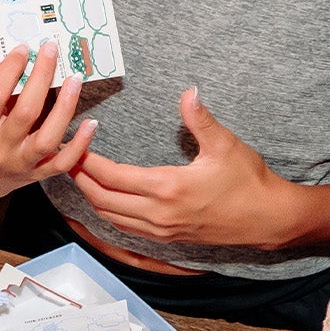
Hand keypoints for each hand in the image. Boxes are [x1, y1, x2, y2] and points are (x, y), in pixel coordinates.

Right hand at [0, 43, 95, 201]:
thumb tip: (11, 50)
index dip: (11, 69)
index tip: (23, 48)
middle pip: (26, 112)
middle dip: (41, 77)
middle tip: (51, 51)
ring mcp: (20, 164)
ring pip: (48, 138)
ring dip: (65, 108)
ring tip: (75, 80)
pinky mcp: (36, 174)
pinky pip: (63, 163)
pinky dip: (80, 145)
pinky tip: (90, 123)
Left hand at [73, 88, 307, 249]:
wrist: (264, 219)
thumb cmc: (248, 181)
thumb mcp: (225, 145)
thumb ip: (201, 120)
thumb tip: (188, 92)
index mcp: (167, 188)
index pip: (113, 176)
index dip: (88, 161)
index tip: (75, 143)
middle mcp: (157, 213)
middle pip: (102, 199)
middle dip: (80, 179)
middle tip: (65, 158)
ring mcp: (158, 230)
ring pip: (110, 216)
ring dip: (91, 197)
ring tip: (78, 176)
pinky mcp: (163, 238)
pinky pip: (124, 227)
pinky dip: (107, 212)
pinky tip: (103, 198)